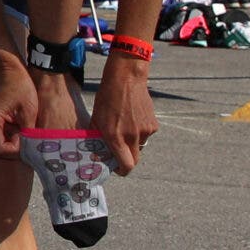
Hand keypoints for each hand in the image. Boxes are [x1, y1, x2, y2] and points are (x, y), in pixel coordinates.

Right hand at [0, 53, 38, 158]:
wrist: (8, 67)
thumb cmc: (19, 84)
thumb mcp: (28, 109)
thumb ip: (28, 132)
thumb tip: (32, 149)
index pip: (0, 150)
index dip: (17, 152)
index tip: (30, 143)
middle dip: (15, 147)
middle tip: (30, 139)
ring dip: (13, 141)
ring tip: (26, 130)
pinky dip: (11, 135)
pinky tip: (20, 126)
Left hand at [88, 57, 158, 173]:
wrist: (126, 79)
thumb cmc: (107, 98)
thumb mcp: (96, 119)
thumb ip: (96, 139)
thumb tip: (96, 154)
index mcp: (116, 137)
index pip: (126, 166)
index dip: (121, 170)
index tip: (117, 168)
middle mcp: (132, 136)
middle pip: (135, 160)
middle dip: (127, 159)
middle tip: (119, 152)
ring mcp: (145, 130)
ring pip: (140, 146)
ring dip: (132, 143)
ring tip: (123, 127)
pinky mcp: (153, 124)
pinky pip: (146, 135)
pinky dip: (139, 132)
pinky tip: (132, 119)